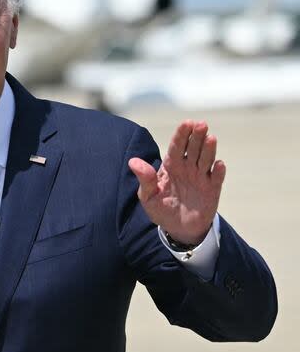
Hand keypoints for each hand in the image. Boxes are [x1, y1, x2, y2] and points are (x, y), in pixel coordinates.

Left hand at [128, 120, 225, 244]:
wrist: (177, 228)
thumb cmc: (160, 208)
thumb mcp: (148, 196)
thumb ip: (145, 179)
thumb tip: (133, 162)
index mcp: (171, 166)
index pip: (176, 147)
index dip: (181, 135)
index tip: (186, 123)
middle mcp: (187, 167)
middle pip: (193, 148)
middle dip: (196, 136)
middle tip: (201, 124)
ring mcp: (201, 177)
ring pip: (206, 159)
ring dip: (208, 149)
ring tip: (210, 138)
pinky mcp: (212, 189)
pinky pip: (216, 178)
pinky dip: (219, 172)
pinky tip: (219, 164)